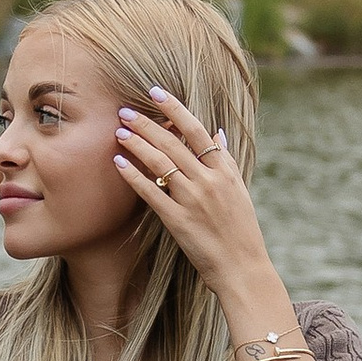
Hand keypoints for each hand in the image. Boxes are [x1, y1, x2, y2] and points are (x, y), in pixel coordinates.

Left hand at [112, 84, 279, 313]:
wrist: (242, 268)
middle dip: (146, 123)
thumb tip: (217, 132)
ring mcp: (193, 200)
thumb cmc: (241, 230)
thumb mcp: (239, 190)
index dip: (175, 109)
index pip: (196, 130)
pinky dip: (133, 176)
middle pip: (173, 142)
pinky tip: (118, 163)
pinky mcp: (178, 221)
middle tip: (124, 110)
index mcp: (224, 171)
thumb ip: (226, 160)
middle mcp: (209, 181)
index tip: (155, 92)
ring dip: (137, 144)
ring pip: (160, 163)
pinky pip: (151, 192)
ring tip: (119, 131)